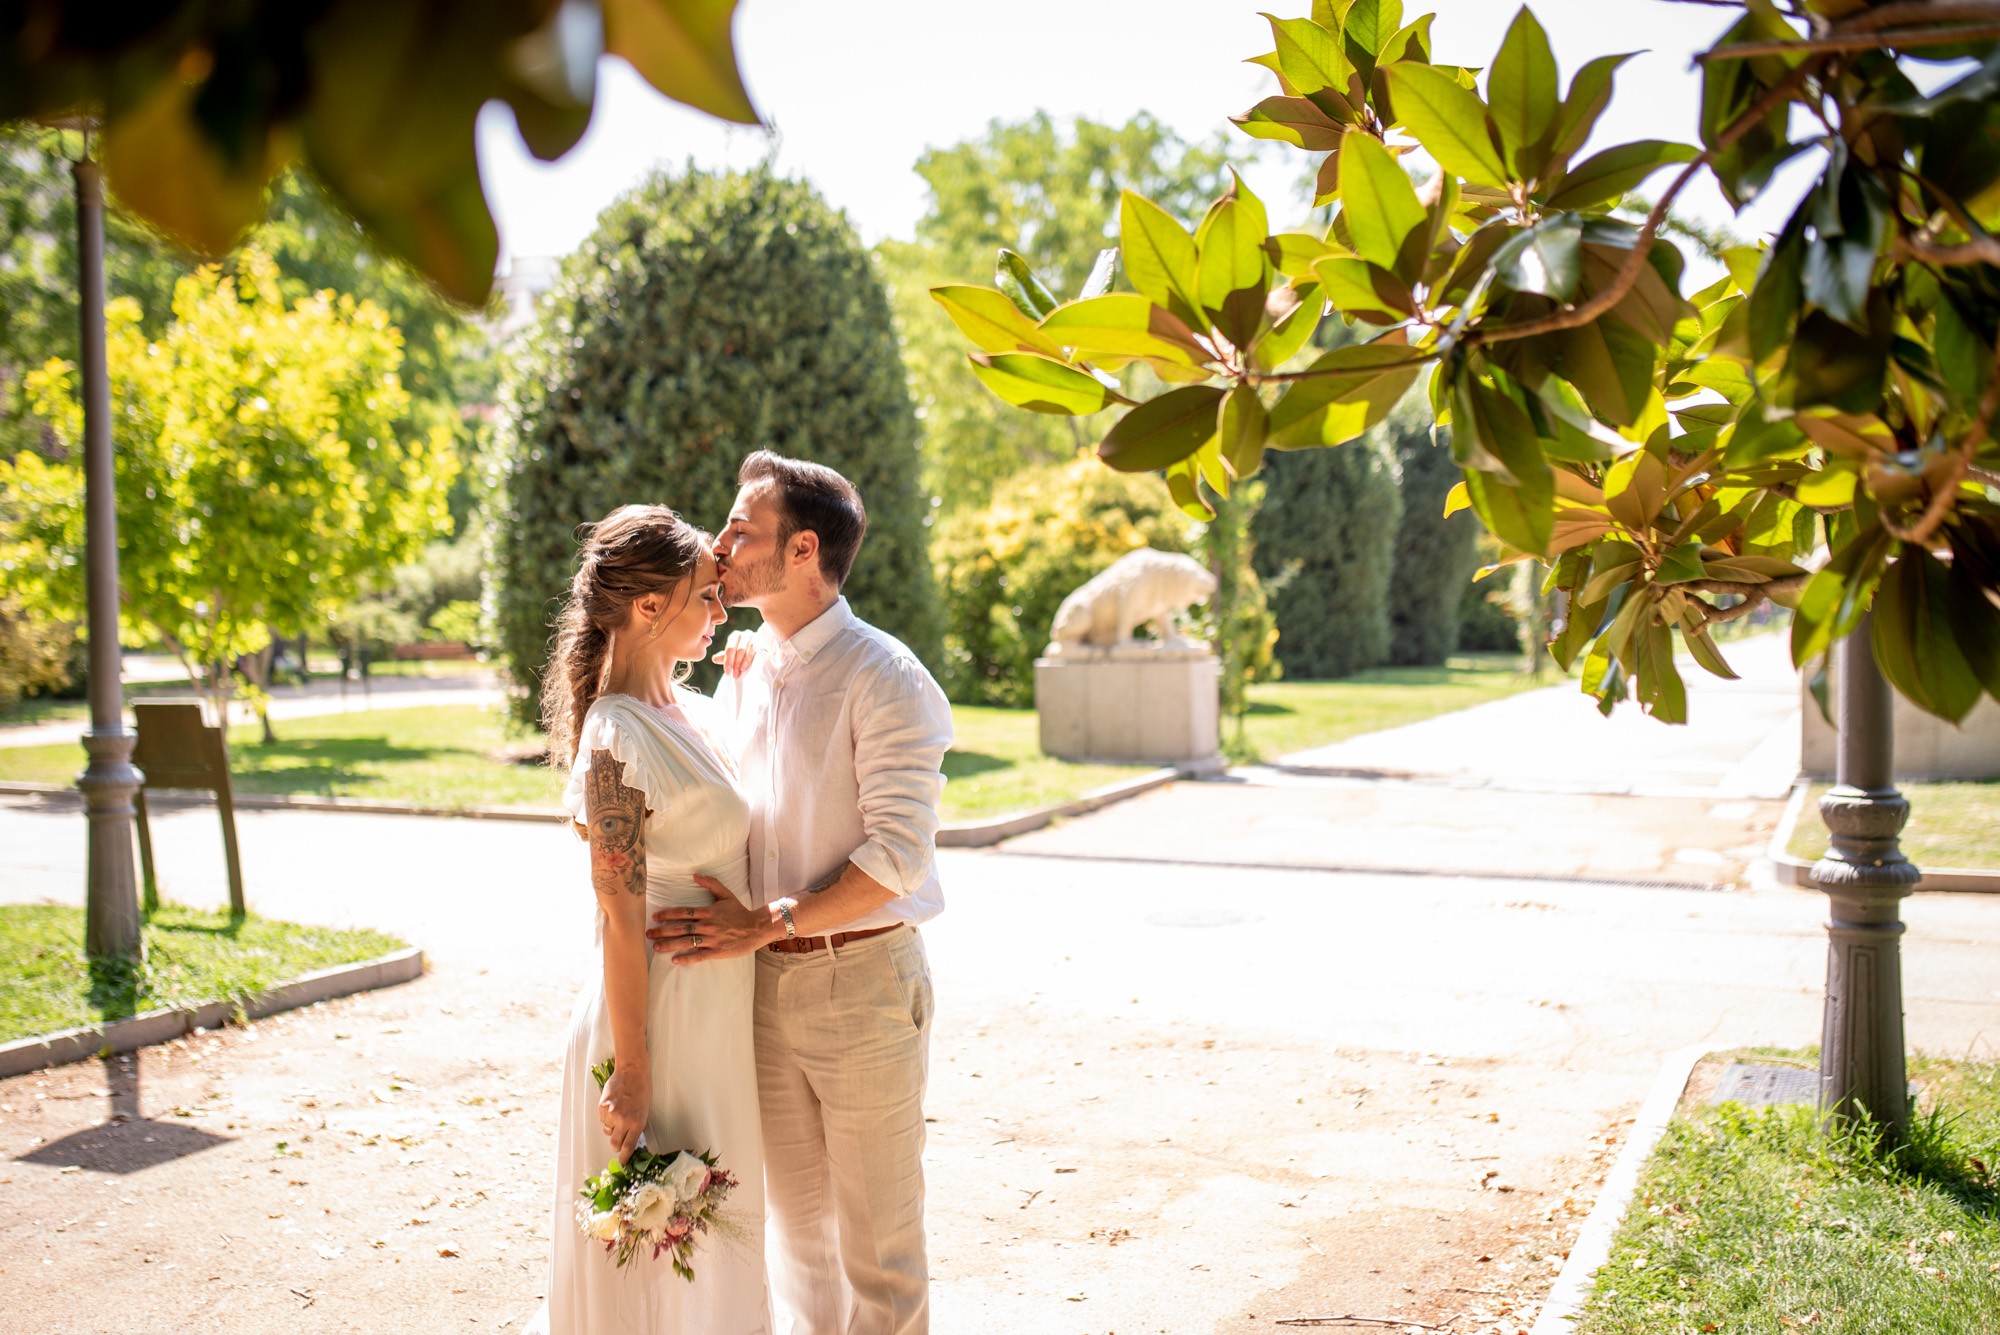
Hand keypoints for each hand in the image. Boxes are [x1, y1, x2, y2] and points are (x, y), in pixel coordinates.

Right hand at [598, 1062, 649, 1160]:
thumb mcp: (644, 1111)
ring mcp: (612, 1114)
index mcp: (637, 1123)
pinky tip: (613, 1105)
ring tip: (619, 1113)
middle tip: (619, 1138)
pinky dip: (606, 1116)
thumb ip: (636, 1126)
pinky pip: (602, 1119)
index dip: (624, 1157)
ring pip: (607, 1130)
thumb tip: (629, 1140)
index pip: (628, 1147)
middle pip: (615, 1143)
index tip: (622, 1163)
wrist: (632, 1072)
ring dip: (612, 1127)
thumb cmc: (642, 1090)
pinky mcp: (603, 1107)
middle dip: (616, 1144)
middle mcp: (624, 1121)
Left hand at [647, 875, 779, 962]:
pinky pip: (699, 956)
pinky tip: (675, 960)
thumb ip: (711, 884)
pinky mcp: (718, 951)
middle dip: (662, 930)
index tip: (655, 917)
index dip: (668, 914)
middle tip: (648, 933)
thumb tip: (695, 875)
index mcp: (708, 911)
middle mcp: (708, 925)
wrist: (757, 928)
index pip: (683, 912)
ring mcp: (712, 939)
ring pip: (687, 942)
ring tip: (656, 946)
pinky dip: (687, 958)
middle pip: (681, 928)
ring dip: (669, 944)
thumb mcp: (726, 895)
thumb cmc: (740, 912)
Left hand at [709, 629, 757, 677]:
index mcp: (735, 636)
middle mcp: (744, 634)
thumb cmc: (743, 655)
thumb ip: (724, 657)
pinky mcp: (761, 641)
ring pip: (746, 650)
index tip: (727, 672)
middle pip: (738, 649)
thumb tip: (714, 659)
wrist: (758, 655)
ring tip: (739, 672)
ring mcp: (754, 637)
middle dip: (735, 663)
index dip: (728, 661)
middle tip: (734, 675)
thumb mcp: (733, 657)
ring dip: (742, 662)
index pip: (730, 649)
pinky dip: (749, 659)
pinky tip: (745, 667)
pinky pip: (754, 650)